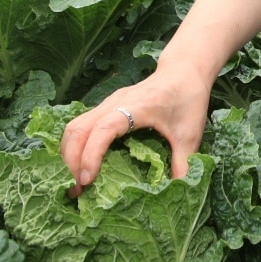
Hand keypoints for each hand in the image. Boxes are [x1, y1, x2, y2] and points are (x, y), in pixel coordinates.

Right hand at [59, 61, 213, 194]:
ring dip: (69, 153)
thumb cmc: (188, 98)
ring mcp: (108, 103)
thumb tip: (178, 191)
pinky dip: (75, 146)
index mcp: (135, 107)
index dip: (91, 155)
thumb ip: (183, 162)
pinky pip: (81, 125)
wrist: (184, 70)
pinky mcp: (106, 106)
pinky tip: (82, 164)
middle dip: (72, 161)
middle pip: (78, 129)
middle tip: (78, 189)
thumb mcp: (190, 133)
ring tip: (76, 181)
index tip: (87, 180)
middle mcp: (115, 102)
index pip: (103, 130)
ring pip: (74, 126)